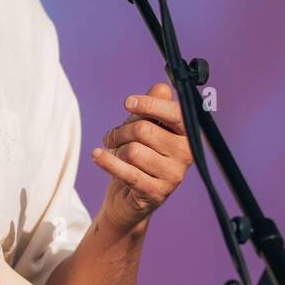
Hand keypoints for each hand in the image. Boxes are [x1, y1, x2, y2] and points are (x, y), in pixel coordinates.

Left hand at [92, 82, 192, 230]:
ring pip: (133, 151)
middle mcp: (186, 154)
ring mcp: (173, 176)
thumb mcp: (145, 126)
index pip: (175, 113)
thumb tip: (161, 88)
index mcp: (187, 134)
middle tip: (114, 136)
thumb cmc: (140, 156)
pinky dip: (107, 162)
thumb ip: (154, 106)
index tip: (128, 102)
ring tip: (114, 151)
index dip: (150, 105)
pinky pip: (127, 172)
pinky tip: (97, 155)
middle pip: (144, 130)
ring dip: (116, 149)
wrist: (130, 197)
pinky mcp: (156, 193)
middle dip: (121, 131)